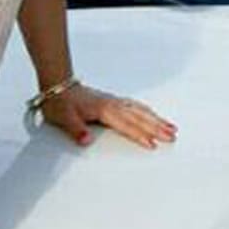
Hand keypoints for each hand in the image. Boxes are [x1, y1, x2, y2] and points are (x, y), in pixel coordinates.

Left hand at [40, 84, 176, 148]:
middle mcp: (111, 104)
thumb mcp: (63, 117)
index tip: (152, 144)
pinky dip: (147, 111)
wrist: (56, 85)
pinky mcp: (112, 101)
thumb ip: (76, 129)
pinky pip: (135, 106)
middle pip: (138, 117)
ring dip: (155, 119)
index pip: (125, 124)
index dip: (139, 135)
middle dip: (156, 127)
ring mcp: (113, 101)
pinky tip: (152, 115)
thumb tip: (86, 140)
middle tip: (172, 137)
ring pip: (139, 110)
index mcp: (103, 109)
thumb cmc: (59, 101)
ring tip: (171, 128)